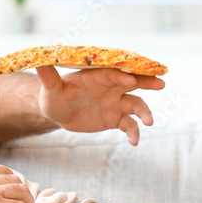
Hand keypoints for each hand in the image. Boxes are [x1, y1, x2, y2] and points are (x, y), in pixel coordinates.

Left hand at [35, 65, 164, 144]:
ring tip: (149, 122)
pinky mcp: (115, 118)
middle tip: (161, 82)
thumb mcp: (50, 89)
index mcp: (97, 75)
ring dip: (144, 112)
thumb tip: (40, 61)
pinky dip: (133, 132)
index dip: (121, 76)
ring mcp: (115, 102)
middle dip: (147, 82)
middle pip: (133, 82)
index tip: (130, 81)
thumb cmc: (54, 96)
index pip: (113, 73)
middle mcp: (111, 86)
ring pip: (135, 104)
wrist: (59, 112)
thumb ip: (49, 77)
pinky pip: (129, 124)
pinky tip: (134, 142)